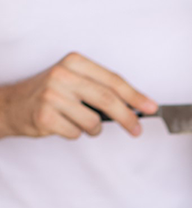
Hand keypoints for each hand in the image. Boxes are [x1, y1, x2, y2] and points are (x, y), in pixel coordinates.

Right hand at [0, 52, 157, 138]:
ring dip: (92, 129)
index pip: (113, 81)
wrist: (14, 104)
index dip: (135, 96)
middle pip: (107, 100)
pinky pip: (76, 133)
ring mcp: (52, 95)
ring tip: (79, 122)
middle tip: (137, 131)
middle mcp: (63, 75)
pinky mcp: (45, 115)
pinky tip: (63, 125)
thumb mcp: (76, 81)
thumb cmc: (52, 95)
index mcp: (74, 62)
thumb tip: (137, 106)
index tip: (151, 108)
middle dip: (127, 118)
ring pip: (93, 123)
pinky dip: (75, 134)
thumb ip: (103, 89)